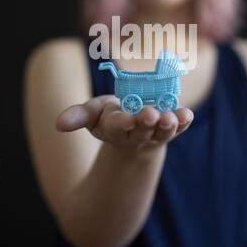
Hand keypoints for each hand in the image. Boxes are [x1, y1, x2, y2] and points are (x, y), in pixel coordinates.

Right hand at [56, 95, 193, 150]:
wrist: (133, 128)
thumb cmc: (111, 116)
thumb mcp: (93, 113)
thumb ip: (78, 116)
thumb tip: (59, 124)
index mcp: (115, 128)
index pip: (118, 126)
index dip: (122, 123)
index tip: (126, 119)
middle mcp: (137, 133)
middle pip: (142, 129)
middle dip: (146, 122)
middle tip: (151, 114)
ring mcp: (156, 132)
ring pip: (163, 131)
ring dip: (168, 125)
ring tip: (171, 117)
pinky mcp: (171, 128)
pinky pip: (179, 127)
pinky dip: (184, 122)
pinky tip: (187, 115)